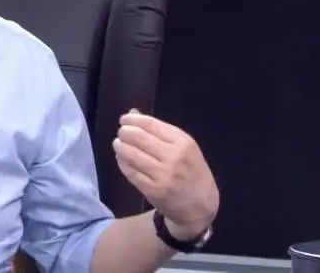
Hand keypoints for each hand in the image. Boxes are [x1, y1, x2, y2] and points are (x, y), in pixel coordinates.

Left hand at [112, 110, 218, 239]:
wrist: (201, 207)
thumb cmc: (191, 172)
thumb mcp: (184, 147)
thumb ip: (160, 130)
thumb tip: (133, 114)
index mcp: (183, 142)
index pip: (150, 124)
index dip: (132, 120)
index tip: (124, 120)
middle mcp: (174, 157)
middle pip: (138, 137)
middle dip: (124, 132)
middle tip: (121, 134)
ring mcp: (163, 175)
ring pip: (131, 154)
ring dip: (120, 146)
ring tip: (118, 145)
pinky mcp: (153, 190)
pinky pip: (130, 171)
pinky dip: (122, 162)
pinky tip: (122, 159)